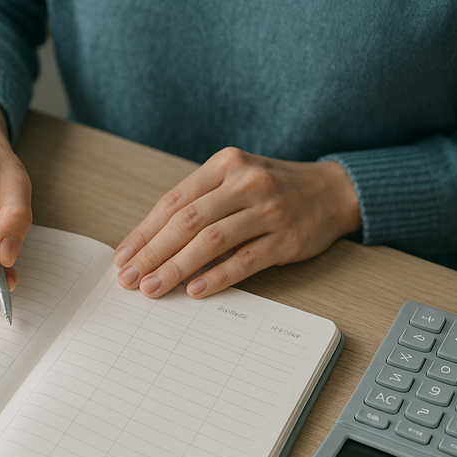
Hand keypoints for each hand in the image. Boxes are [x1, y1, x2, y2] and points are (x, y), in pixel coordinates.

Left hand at [113, 147, 360, 298]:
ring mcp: (268, 210)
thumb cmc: (273, 189)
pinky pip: (245, 260)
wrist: (333, 190)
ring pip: (212, 241)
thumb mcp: (236, 180)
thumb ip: (200, 203)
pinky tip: (195, 290)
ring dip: (177, 268)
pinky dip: (217, 276)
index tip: (123, 257)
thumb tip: (151, 245)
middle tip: (130, 279)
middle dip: (153, 253)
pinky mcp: (287, 239)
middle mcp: (245, 183)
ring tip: (154, 288)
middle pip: (187, 221)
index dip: (144, 232)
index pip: (173, 202)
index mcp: (224, 165)